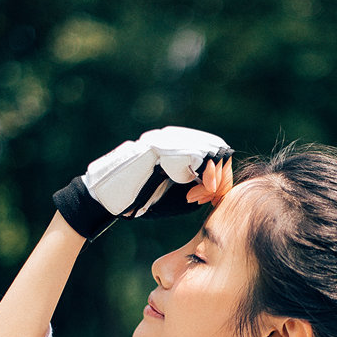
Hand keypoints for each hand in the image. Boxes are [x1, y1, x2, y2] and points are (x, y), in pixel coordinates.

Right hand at [53, 126, 232, 239]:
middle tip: (213, 197)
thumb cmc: (145, 199)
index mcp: (182, 147)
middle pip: (216, 147)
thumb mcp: (181, 195)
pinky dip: (199, 173)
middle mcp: (176, 138)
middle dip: (221, 175)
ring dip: (210, 175)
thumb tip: (221, 187)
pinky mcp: (158, 146)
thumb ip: (202, 189)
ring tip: (204, 194)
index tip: (218, 198)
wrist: (112, 198)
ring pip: (207, 148)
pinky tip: (197, 188)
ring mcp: (166, 139)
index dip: (224, 175)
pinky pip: (190, 154)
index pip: (216, 152)